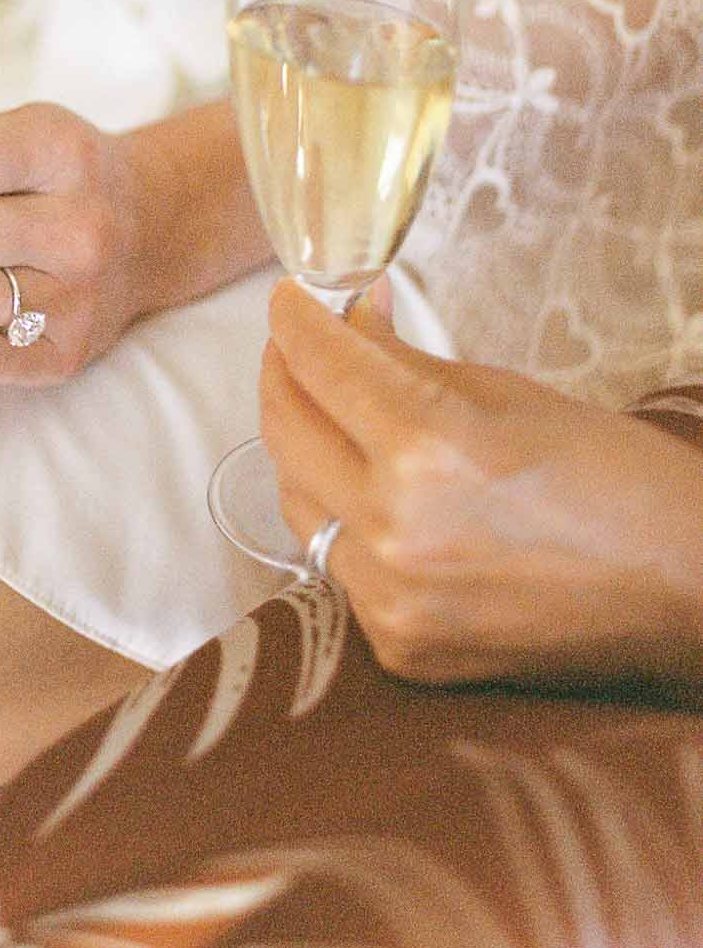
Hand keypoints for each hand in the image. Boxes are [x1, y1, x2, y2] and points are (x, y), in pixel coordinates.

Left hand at [261, 278, 702, 695]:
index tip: (290, 297)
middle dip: (284, 373)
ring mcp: (392, 600)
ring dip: (305, 449)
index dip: (294, 318)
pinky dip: (346, 522)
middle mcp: (394, 530)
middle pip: (285, 429)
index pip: (318, 362)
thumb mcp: (506, 393)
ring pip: (299, 503)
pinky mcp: (402, 649)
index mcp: (425, 448)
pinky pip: (340, 567)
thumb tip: (350, 317)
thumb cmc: (614, 478)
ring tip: (333, 415)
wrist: (689, 593)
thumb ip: (407, 360)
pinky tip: (374, 494)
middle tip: (300, 346)